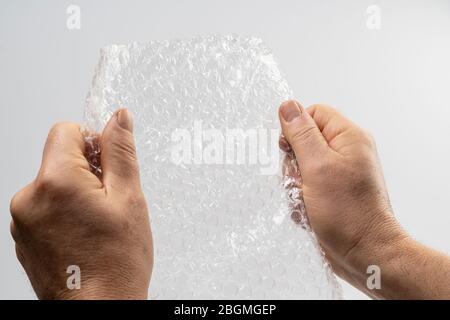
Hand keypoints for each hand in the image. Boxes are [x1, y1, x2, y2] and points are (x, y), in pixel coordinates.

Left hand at [10, 109, 152, 299]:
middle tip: (109, 202)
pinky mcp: (23, 236)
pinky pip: (44, 206)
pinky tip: (83, 234)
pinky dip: (63, 211)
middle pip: (58, 158)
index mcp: (55, 182)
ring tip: (97, 223)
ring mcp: (21, 220)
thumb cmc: (116, 263)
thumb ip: (120, 152)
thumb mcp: (129, 198)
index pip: (66, 131)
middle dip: (86, 171)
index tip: (107, 167)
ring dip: (75, 193)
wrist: (99, 310)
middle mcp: (28, 198)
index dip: (92, 143)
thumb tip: (119, 117)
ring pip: (53, 184)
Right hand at [278, 100, 449, 298]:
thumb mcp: (318, 167)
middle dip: (293, 164)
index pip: (313, 113)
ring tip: (306, 200)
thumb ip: (301, 135)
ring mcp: (338, 173)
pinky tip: (308, 211)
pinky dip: (300, 199)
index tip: (289, 150)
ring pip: (300, 167)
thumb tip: (288, 106)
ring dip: (294, 185)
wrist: (364, 254)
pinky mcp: (331, 192)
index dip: (295, 128)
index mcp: (348, 137)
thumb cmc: (348, 213)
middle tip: (301, 181)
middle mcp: (345, 152)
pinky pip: (304, 186)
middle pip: (303, 141)